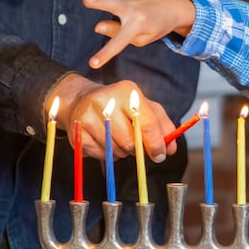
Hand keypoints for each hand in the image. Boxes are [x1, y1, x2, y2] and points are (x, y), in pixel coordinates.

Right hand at [54, 73, 177, 161]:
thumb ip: (162, 126)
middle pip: (130, 142)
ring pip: (115, 151)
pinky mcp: (78, 133)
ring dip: (122, 152)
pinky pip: (100, 155)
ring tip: (117, 139)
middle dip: (137, 149)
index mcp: (127, 92)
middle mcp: (106, 101)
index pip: (147, 124)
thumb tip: (170, 148)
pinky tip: (104, 141)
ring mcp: (88, 117)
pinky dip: (107, 154)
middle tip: (135, 144)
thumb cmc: (119, 106)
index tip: (160, 155)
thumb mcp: (145, 107)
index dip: (156, 144)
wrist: (80, 101)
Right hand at [79, 0, 195, 68]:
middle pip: (113, 5)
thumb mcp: (143, 38)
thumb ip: (119, 34)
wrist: (171, 7)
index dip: (105, 53)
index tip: (93, 64)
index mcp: (138, 25)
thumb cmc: (157, 27)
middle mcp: (132, 9)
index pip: (118, 42)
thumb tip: (97, 27)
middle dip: (99, 3)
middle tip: (85, 1)